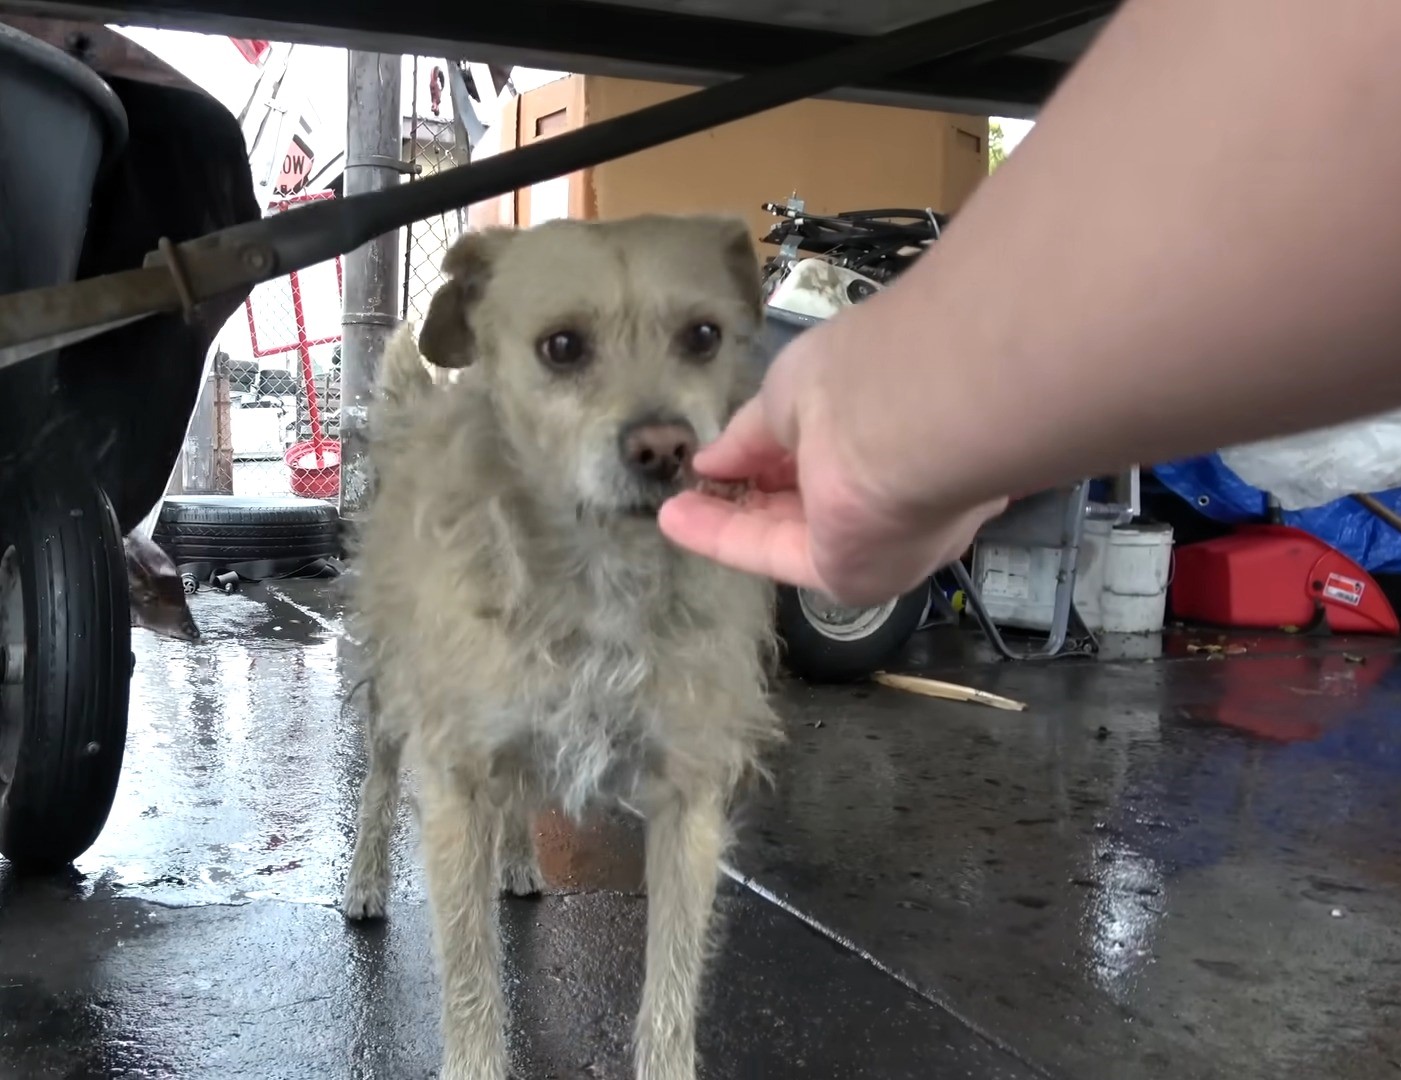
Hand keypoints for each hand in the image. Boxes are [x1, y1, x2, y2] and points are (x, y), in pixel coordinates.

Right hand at [659, 316, 1006, 605]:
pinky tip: (676, 520)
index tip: (722, 456)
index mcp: (883, 428)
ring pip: (785, 529)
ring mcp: (870, 533)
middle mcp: (885, 483)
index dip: (769, 452)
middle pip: (805, 496)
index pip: (820, 449)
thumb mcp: (790, 389)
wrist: (898, 423)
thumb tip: (710, 457)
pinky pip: (774, 552)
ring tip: (672, 508)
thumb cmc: (854, 384)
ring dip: (727, 519)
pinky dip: (723, 538)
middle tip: (696, 486)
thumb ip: (752, 434)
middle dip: (749, 492)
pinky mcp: (846, 571)